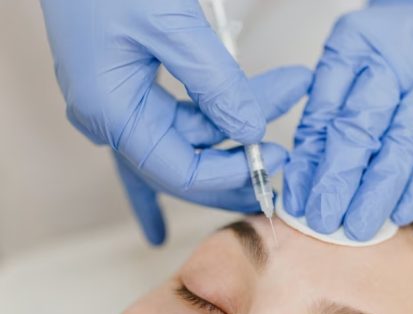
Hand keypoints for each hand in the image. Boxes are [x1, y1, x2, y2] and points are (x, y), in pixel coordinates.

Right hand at [40, 0, 310, 243]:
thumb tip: (252, 131)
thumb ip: (215, 82)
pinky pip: (182, 108)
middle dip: (239, 154)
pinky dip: (219, 100)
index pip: (178, 170)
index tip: (274, 157)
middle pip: (186, 158)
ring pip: (192, 128)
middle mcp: (111, 117)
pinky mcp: (131, 83)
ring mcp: (120, 101)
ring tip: (287, 87)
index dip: (229, 173)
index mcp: (109, 113)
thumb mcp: (170, 26)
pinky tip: (253, 92)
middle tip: (285, 151)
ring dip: (238, 114)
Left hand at [283, 0, 412, 240]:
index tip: (303, 202)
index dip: (317, 163)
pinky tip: (399, 212)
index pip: (333, 113)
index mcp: (358, 45)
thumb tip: (303, 185)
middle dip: (345, 184)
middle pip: (369, 131)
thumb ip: (320, 121)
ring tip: (359, 227)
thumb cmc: (375, 53)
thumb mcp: (336, 71)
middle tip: (327, 222)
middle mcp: (402, 61)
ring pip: (405, 148)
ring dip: (380, 195)